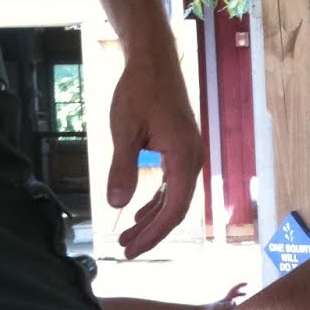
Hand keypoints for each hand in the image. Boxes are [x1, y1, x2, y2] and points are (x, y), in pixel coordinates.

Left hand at [107, 51, 203, 259]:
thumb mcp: (123, 130)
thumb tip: (116, 205)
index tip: (132, 249)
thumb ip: (121, 168)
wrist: (153, 60)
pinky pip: (173, 184)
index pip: (174, 209)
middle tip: (126, 250)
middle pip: (176, 209)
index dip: (154, 234)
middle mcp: (193, 159)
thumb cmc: (138, 90)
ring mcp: (189, 154)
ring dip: (152, 219)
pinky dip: (157, 201)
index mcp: (184, 157)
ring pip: (175, 198)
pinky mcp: (181, 148)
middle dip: (151, 232)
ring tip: (127, 236)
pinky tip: (138, 212)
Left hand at [199, 283, 246, 309]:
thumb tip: (234, 302)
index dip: (240, 286)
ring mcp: (222, 306)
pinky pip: (229, 308)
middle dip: (240, 293)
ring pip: (232, 302)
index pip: (234, 290)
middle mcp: (224, 302)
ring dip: (237, 301)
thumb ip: (225, 306)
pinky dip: (233, 308)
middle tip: (246, 293)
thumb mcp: (217, 308)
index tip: (246, 283)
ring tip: (240, 305)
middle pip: (234, 295)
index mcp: (225, 300)